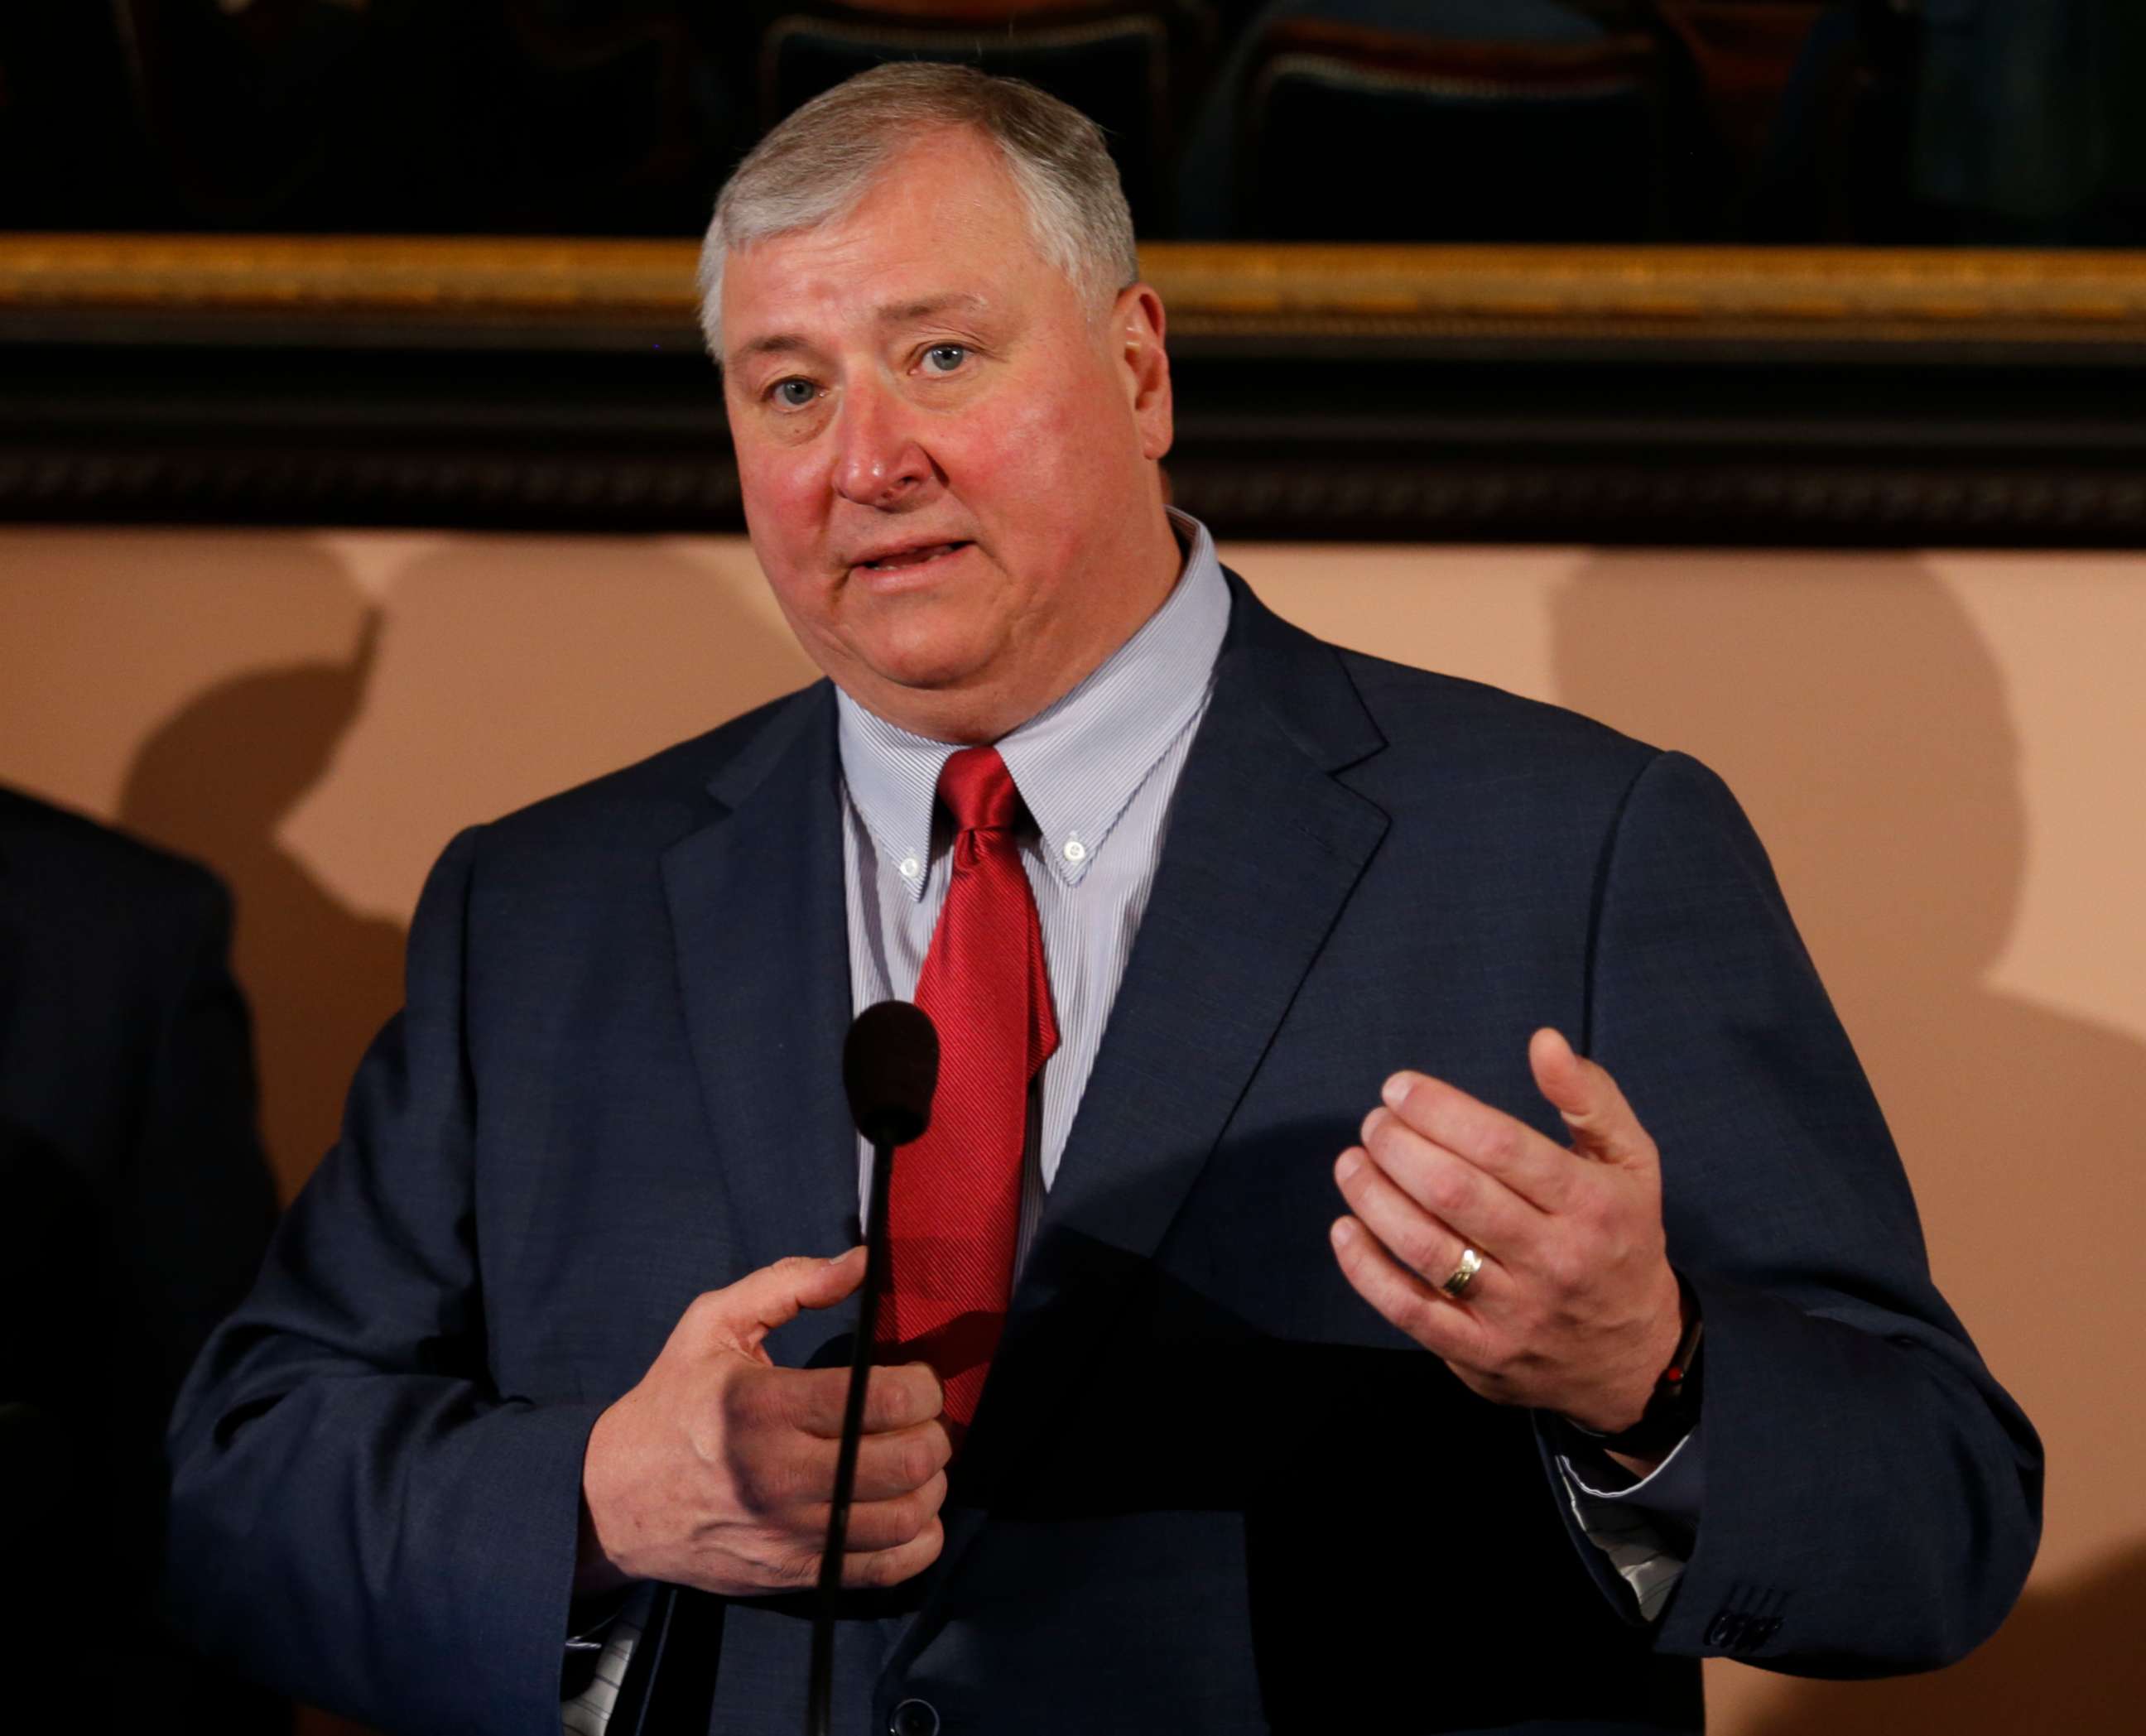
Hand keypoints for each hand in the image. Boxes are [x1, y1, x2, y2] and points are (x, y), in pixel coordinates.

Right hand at [578, 1248, 949, 1596]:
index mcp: (762, 1406)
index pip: (877, 1401)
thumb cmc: (673, 1401)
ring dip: (931, 1485)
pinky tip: (911, 1512)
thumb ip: (789, 1283)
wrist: (612, 1500)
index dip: (921, 1387)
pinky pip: (884, 1570)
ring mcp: (787, 1534)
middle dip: (934, 1433)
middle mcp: (778, 1475)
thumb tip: (862, 1261)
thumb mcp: (712, 1324)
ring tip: (917, 1461)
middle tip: (923, 1419)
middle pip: (904, 1461)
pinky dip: (918, 1542)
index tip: (917, 1379)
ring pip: (904, 1518)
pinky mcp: (792, 1576)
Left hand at [1329, 1028, 1684, 1440]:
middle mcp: (1554, 1259)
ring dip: (1374, 1197)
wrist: (1634, 1359)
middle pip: (1455, 1193)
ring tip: (1352, 1162)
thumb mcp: (1632, 1162)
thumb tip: (1544, 1041)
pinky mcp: (1480, 1354)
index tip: (1399, 1088)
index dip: (1439, 1110)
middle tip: (1374, 1123)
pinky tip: (1345, 1228)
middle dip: (1399, 1147)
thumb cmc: (1621, 1237)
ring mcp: (1515, 1313)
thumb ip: (1589, 1098)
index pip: (1502, 1147)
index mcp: (1592, 1204)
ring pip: (1427, 1249)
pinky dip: (1366, 1269)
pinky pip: (1411, 1311)